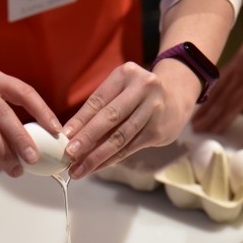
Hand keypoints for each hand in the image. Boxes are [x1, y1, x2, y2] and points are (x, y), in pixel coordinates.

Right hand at [0, 67, 61, 176]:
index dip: (42, 112)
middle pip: (4, 112)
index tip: (56, 131)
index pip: (24, 92)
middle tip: (34, 158)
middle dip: (22, 138)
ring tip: (18, 169)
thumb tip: (40, 148)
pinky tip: (3, 166)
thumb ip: (11, 120)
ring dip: (5, 153)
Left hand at [63, 62, 192, 178]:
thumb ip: (99, 109)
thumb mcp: (120, 90)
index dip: (80, 119)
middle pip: (110, 118)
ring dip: (97, 156)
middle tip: (69, 154)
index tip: (65, 135)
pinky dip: (111, 159)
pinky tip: (96, 167)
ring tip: (79, 169)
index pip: (98, 100)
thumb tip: (71, 136)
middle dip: (87, 139)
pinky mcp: (158, 130)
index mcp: (126, 74)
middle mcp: (142, 89)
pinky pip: (129, 148)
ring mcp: (153, 110)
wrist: (176, 97)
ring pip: (119, 137)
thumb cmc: (136, 95)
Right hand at [192, 3, 242, 133]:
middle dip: (209, 117)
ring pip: (216, 92)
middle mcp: (241, 77)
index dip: (224, 119)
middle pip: (222, 100)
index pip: (236, 104)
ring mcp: (234, 70)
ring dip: (205, 107)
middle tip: (196, 130)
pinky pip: (217, 82)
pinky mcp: (231, 64)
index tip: (214, 131)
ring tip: (194, 120)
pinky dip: (208, 94)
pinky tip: (201, 102)